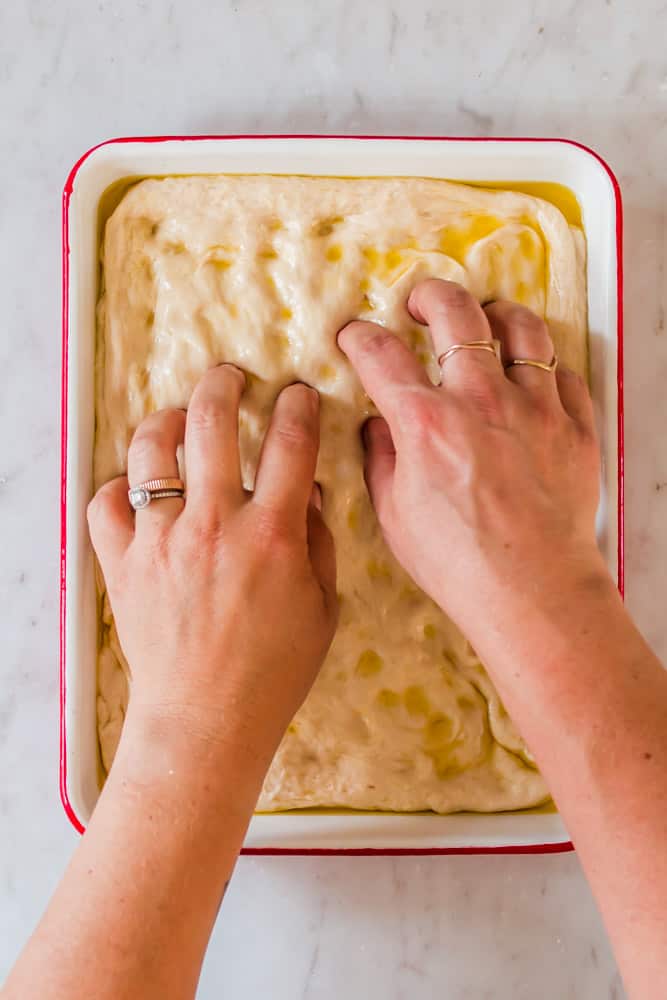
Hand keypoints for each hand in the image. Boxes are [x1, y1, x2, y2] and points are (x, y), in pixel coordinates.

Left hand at [88, 367, 337, 770]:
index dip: (297, 406)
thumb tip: (308, 492)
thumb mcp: (322, 609)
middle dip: (223, 385)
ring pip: (149, 450)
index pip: (290, 443)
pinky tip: (137, 490)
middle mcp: (213, 525)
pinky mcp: (123, 565)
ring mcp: (161, 541)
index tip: (297, 393)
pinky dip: (118, 489)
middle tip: (228, 377)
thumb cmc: (273, 672)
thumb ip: (319, 542)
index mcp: (271, 534)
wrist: (206, 720)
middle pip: (211, 423)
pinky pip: (105, 505)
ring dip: (165, 420)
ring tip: (176, 418)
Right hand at [338, 279, 604, 644]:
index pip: (382, 355)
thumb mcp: (395, 514)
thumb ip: (382, 458)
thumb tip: (377, 425)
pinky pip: (562, 372)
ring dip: (496, 314)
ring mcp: (535, 408)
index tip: (356, 336)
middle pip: (456, 313)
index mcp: (427, 424)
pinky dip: (542, 367)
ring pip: (521, 327)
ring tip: (486, 320)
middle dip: (429, 295)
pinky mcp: (575, 426)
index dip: (360, 337)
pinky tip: (529, 378)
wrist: (533, 592)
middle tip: (420, 303)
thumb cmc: (458, 564)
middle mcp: (481, 401)